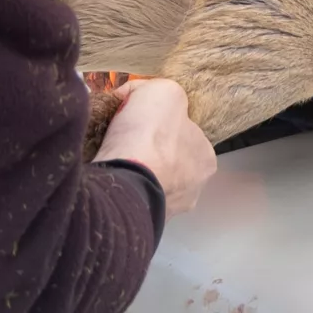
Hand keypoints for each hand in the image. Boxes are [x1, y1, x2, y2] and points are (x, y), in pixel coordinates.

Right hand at [94, 78, 216, 212]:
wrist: (125, 179)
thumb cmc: (151, 135)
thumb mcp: (163, 91)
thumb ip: (160, 93)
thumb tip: (140, 95)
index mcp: (205, 159)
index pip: (185, 138)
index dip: (162, 127)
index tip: (139, 123)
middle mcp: (192, 189)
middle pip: (168, 163)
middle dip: (149, 153)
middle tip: (123, 141)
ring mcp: (167, 210)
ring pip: (149, 183)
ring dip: (133, 172)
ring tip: (110, 159)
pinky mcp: (140, 221)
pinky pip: (129, 198)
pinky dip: (119, 187)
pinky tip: (106, 177)